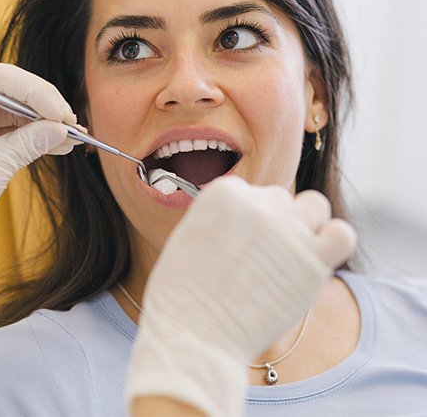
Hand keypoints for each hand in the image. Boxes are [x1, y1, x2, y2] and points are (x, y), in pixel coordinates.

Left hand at [0, 63, 77, 323]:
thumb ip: (28, 144)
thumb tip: (61, 129)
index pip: (4, 80)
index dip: (38, 92)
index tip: (62, 115)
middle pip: (12, 91)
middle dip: (44, 107)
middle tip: (71, 126)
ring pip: (14, 111)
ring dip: (43, 124)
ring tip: (71, 138)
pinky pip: (9, 129)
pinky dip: (32, 136)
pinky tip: (56, 145)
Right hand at [127, 176, 356, 415]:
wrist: (193, 335)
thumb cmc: (182, 294)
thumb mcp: (189, 235)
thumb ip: (220, 218)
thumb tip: (244, 221)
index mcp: (224, 192)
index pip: (250, 191)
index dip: (245, 219)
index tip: (238, 243)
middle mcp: (258, 204)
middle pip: (280, 199)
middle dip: (273, 223)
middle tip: (260, 258)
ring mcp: (288, 231)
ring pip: (315, 206)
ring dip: (306, 224)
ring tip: (290, 254)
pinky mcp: (314, 261)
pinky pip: (342, 235)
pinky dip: (333, 242)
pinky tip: (315, 261)